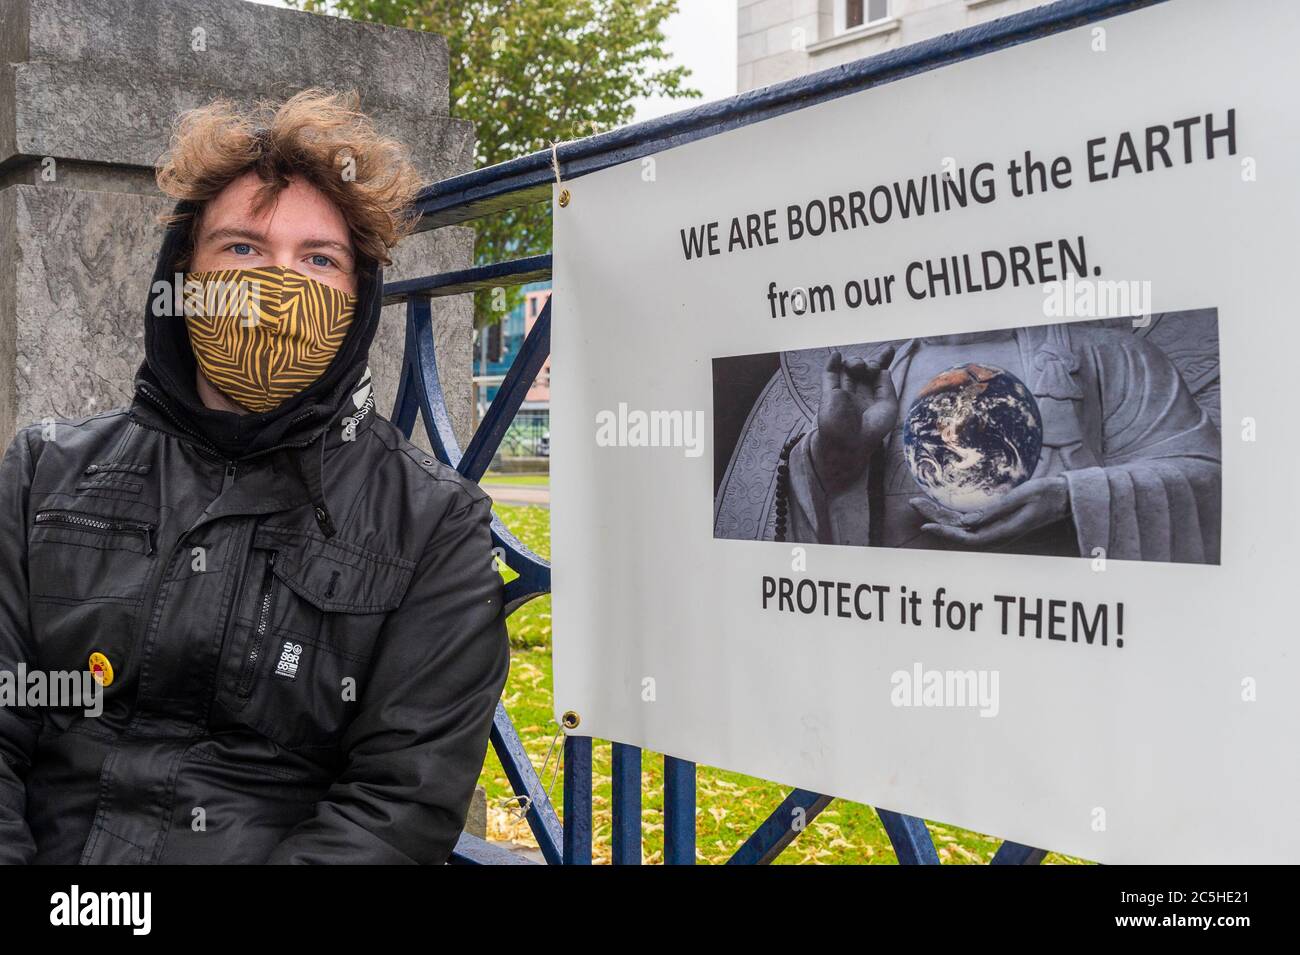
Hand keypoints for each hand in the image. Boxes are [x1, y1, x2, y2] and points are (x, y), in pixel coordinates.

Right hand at [810, 347, 897, 492]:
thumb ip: (887, 386)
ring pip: (847, 370)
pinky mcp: (829, 394)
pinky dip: (832, 364)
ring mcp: (843, 393)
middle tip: (871, 368)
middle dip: (870, 363)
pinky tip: (836, 356)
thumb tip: (883, 370)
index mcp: (873, 398)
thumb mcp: (889, 407)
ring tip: (858, 366)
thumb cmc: (872, 430)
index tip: (890, 349)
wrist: (849, 444)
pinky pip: (829, 375)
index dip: (883, 361)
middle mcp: (858, 394)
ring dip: (854, 362)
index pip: (878, 375)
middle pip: (863, 369)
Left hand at [911, 476, 1069, 545]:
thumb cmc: (1047, 494)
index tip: (926, 524)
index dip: (945, 533)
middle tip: (913, 502)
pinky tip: (936, 504)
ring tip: (917, 500)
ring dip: (938, 514)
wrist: (1063, 496)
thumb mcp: (1022, 497)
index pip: (967, 538)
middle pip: (957, 531)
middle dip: (934, 517)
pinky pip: (967, 520)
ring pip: (959, 525)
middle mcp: (996, 534)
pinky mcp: (994, 520)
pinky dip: (950, 513)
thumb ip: (995, 510)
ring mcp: (994, 528)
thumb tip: (968, 522)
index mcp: (1003, 532)